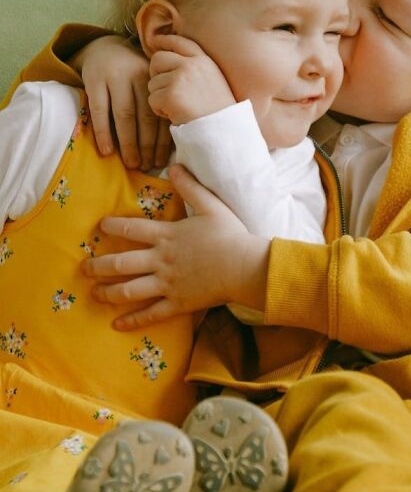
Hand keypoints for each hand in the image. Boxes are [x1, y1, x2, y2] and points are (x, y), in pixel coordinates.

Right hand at [76, 35, 171, 169]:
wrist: (104, 48)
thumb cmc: (132, 75)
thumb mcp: (148, 84)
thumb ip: (157, 105)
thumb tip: (165, 147)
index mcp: (155, 80)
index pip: (160, 114)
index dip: (162, 140)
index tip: (161, 161)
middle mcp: (137, 76)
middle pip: (144, 116)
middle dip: (146, 145)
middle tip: (146, 166)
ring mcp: (114, 77)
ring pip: (124, 115)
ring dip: (128, 143)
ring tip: (131, 163)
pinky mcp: (94, 80)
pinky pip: (99, 110)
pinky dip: (103, 132)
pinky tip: (107, 151)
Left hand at [82, 165, 269, 329]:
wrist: (245, 267)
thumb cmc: (231, 235)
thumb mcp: (212, 205)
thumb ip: (191, 187)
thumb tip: (175, 166)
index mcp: (167, 236)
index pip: (131, 228)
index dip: (112, 225)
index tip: (100, 226)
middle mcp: (160, 260)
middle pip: (120, 263)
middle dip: (98, 266)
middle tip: (84, 268)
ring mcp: (167, 284)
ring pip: (129, 291)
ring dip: (108, 292)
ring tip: (94, 294)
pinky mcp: (177, 303)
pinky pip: (150, 314)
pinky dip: (133, 321)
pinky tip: (118, 325)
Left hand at [147, 34, 235, 125]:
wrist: (224, 131)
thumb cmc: (218, 112)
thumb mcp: (214, 81)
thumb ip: (196, 69)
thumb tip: (170, 61)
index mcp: (205, 61)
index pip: (180, 42)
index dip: (165, 40)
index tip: (154, 41)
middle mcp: (192, 65)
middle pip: (158, 59)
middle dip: (155, 74)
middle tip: (164, 89)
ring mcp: (181, 78)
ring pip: (153, 83)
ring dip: (160, 97)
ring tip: (178, 108)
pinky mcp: (171, 95)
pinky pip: (152, 99)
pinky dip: (159, 110)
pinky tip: (175, 115)